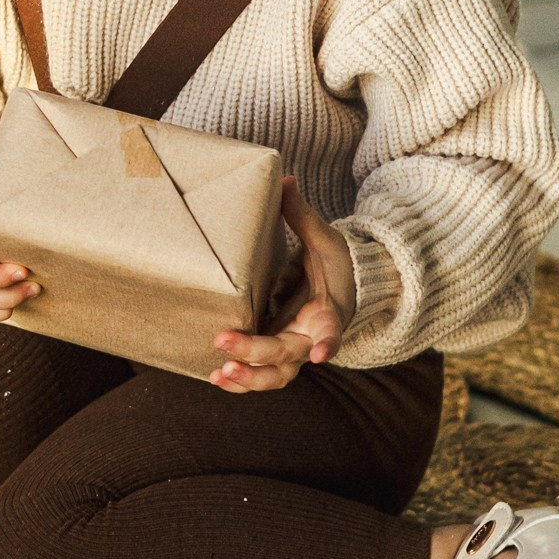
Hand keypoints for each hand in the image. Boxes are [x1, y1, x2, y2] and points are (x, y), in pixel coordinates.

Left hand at [210, 174, 354, 393]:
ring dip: (248, 378)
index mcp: (328, 312)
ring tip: (219, 374)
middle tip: (223, 340)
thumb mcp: (322, 237)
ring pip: (275, 375)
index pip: (332, 331)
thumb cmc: (335, 263)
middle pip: (288, 356)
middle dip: (256, 352)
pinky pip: (260, 372)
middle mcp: (310, 338)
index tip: (319, 354)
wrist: (343, 287)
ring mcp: (293, 350)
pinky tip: (216, 377)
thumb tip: (286, 179)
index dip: (328, 343)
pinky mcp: (275, 351)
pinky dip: (241, 379)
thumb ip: (302, 214)